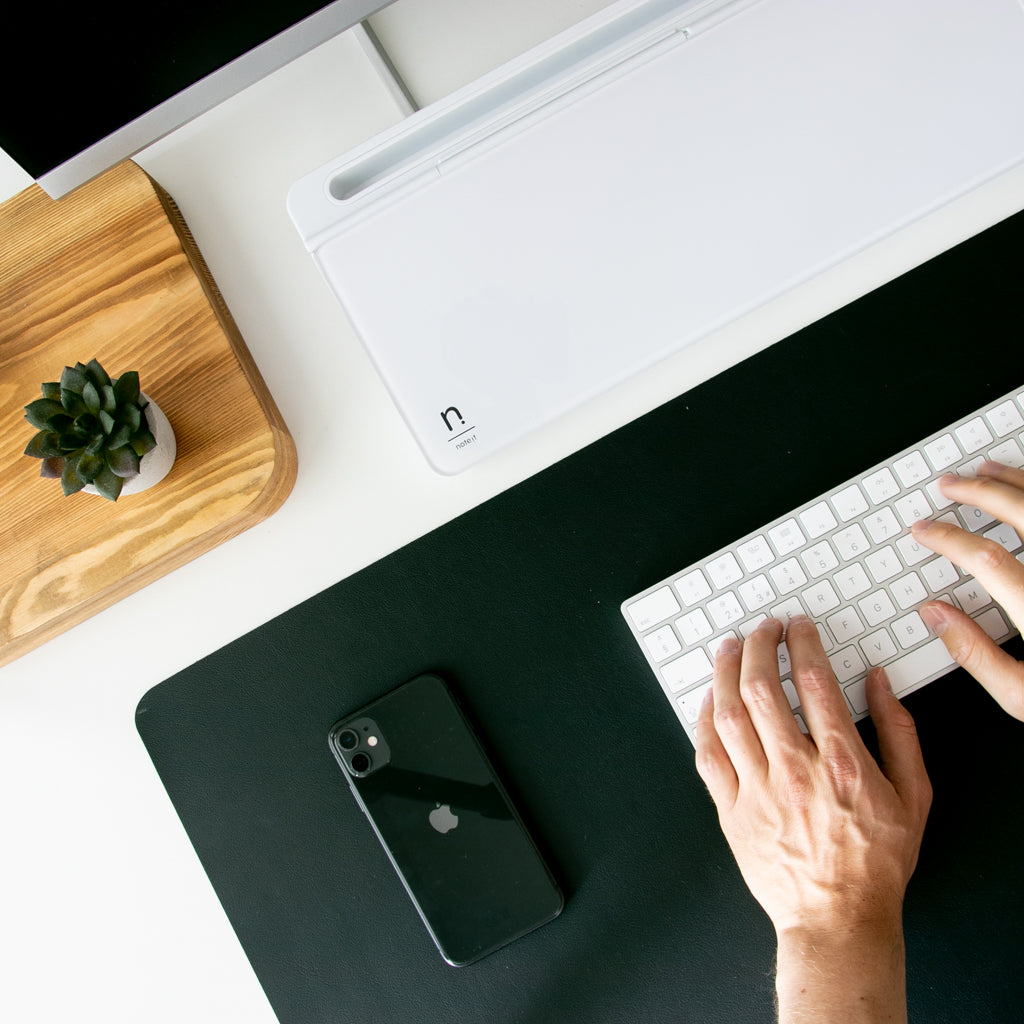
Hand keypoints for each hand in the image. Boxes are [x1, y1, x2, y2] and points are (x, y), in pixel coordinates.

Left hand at [694, 615, 931, 1022]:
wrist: (837, 921)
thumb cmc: (876, 864)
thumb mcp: (913, 797)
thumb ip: (900, 733)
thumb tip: (880, 684)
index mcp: (841, 764)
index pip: (814, 682)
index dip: (802, 644)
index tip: (798, 629)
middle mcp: (795, 771)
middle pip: (763, 689)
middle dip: (759, 647)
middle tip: (761, 630)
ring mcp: (757, 791)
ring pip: (729, 716)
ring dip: (726, 673)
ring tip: (730, 648)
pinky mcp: (731, 811)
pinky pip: (708, 755)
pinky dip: (704, 721)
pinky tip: (709, 700)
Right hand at [912, 460, 1023, 720]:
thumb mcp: (1022, 696)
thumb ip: (974, 653)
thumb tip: (935, 615)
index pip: (984, 557)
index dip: (947, 537)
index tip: (925, 531)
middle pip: (1022, 513)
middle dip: (978, 492)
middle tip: (951, 484)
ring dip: (1017, 481)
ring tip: (990, 472)